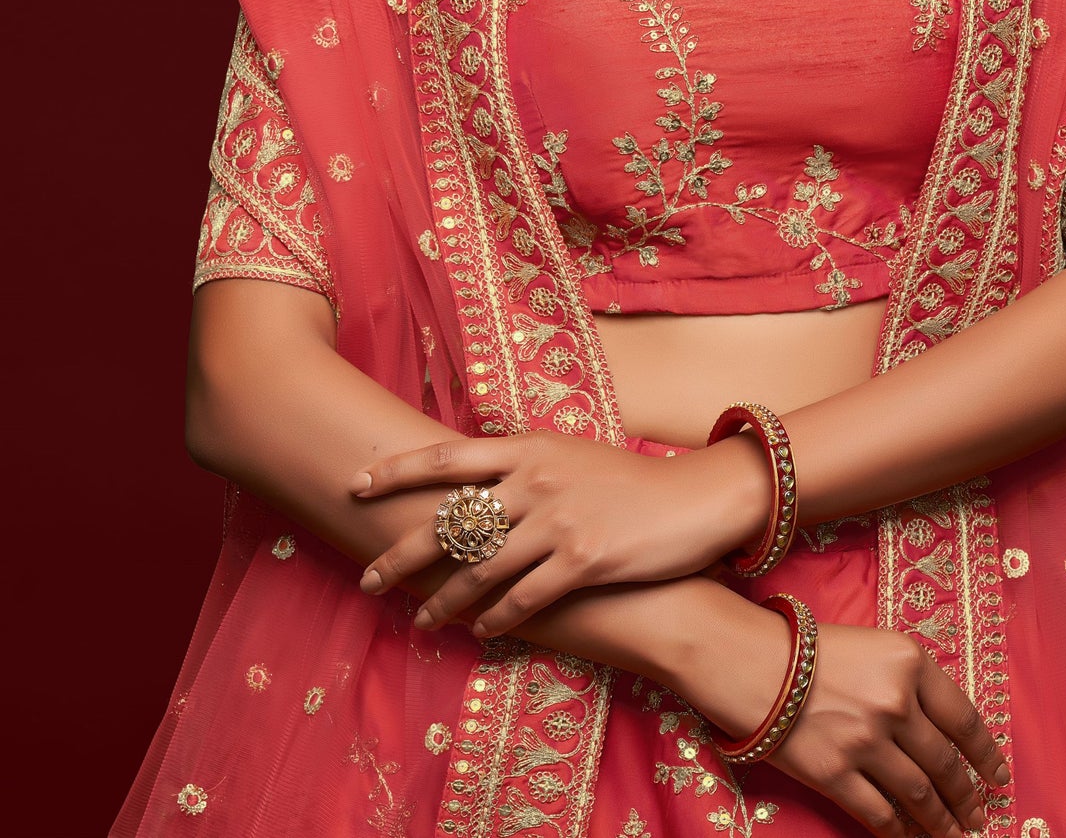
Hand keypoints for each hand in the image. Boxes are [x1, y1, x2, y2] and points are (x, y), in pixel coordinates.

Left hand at [348, 429, 770, 637]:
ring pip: (482, 568)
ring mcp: (559, 519)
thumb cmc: (629, 480)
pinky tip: (480, 631)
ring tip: (420, 620)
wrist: (694, 498)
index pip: (449, 456)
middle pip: (452, 520)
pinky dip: (497, 618)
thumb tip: (476, 478)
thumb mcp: (571, 454)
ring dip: (445, 600)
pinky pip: (525, 597)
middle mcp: (536, 479)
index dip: (398, 470)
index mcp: (530, 447)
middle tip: (368, 578)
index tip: (357, 484)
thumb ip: (524, 463)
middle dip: (402, 552)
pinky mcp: (584, 559)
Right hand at [683, 598, 1006, 837]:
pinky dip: (902, 833)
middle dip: (968, 795)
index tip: (998, 776)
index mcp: (910, 662)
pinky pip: (881, 814)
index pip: (965, 718)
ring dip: (943, 821)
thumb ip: (911, 682)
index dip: (986, 754)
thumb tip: (943, 731)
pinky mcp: (836, 774)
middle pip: (945, 762)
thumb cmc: (812, 649)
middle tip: (980, 815)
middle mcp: (895, 703)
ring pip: (920, 794)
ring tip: (957, 835)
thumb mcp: (874, 646)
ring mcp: (867, 741)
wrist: (753, 661)